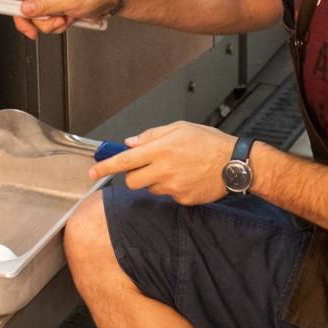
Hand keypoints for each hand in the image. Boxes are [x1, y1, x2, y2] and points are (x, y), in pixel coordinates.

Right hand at [0, 0, 118, 39]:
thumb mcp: (70, 0)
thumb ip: (45, 6)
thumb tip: (25, 9)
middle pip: (23, 8)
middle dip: (32, 21)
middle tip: (35, 31)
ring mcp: (50, 0)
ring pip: (36, 18)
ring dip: (49, 25)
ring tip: (65, 19)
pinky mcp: (56, 10)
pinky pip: (46, 23)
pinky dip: (56, 26)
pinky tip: (68, 21)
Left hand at [88, 122, 236, 205]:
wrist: (234, 163)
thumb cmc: (209, 142)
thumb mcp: (179, 128)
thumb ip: (151, 135)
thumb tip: (131, 143)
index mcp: (161, 149)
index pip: (125, 160)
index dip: (106, 166)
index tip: (93, 171)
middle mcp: (164, 169)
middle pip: (133, 181)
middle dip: (134, 176)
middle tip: (147, 166)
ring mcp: (173, 187)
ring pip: (150, 188)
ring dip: (155, 180)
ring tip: (175, 168)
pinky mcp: (183, 199)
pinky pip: (168, 196)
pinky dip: (172, 188)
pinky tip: (186, 177)